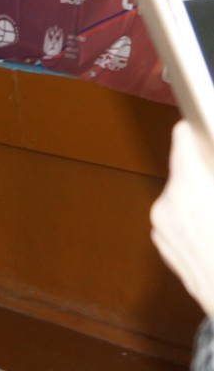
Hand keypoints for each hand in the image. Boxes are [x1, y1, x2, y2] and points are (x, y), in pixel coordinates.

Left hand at [152, 121, 213, 314]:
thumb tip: (210, 157)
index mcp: (188, 190)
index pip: (181, 145)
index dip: (189, 133)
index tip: (192, 125)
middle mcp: (166, 206)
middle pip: (183, 173)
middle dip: (203, 172)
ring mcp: (161, 228)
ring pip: (180, 198)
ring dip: (199, 197)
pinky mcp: (163, 245)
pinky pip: (177, 220)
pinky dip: (194, 218)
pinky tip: (213, 229)